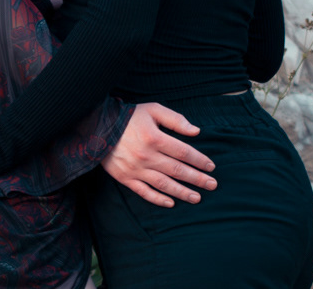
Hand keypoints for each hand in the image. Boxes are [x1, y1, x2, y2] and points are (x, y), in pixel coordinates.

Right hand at [101, 102, 216, 207]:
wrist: (99, 127)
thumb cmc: (130, 117)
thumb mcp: (153, 109)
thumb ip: (175, 119)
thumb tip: (196, 131)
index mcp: (155, 138)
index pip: (184, 152)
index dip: (199, 160)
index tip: (211, 167)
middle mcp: (146, 156)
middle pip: (177, 170)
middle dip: (197, 179)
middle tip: (213, 185)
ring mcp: (136, 169)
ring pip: (164, 184)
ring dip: (182, 192)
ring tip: (197, 198)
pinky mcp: (125, 178)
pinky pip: (144, 192)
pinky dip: (158, 199)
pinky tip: (171, 203)